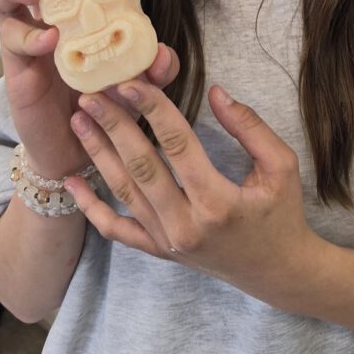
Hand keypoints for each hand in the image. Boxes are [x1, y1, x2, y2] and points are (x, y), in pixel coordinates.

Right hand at [0, 0, 178, 179]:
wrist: (77, 148)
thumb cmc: (105, 104)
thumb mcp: (139, 84)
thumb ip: (155, 68)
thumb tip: (162, 54)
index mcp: (80, 8)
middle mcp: (50, 15)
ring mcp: (28, 37)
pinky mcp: (16, 66)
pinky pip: (12, 41)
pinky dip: (28, 36)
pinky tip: (48, 40)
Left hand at [66, 82, 319, 307]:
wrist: (278, 271)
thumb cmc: (282, 213)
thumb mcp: (282, 165)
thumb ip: (250, 127)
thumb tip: (217, 91)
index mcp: (218, 201)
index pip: (177, 143)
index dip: (152, 108)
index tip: (129, 81)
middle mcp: (186, 224)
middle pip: (142, 165)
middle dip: (113, 125)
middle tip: (90, 93)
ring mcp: (168, 241)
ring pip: (125, 192)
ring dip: (98, 153)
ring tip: (78, 120)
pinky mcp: (159, 251)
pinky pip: (117, 230)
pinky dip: (91, 207)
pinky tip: (71, 181)